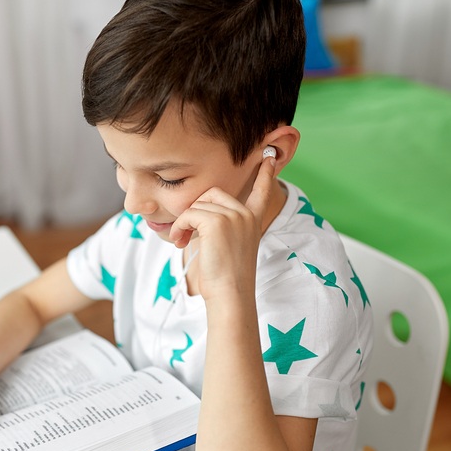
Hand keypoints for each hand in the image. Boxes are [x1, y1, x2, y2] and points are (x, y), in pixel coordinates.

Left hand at [169, 153, 276, 300]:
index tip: (270, 156)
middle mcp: (246, 214)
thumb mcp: (228, 246)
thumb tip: (196, 210)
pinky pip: (189, 214)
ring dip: (183, 223)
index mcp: (253, 220)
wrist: (230, 294)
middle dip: (195, 209)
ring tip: (182, 242)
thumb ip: (221, 225)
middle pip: (212, 193)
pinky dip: (179, 227)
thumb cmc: (225, 278)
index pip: (262, 190)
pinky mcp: (217, 221)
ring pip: (197, 205)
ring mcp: (233, 216)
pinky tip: (181, 243)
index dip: (266, 174)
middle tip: (185, 233)